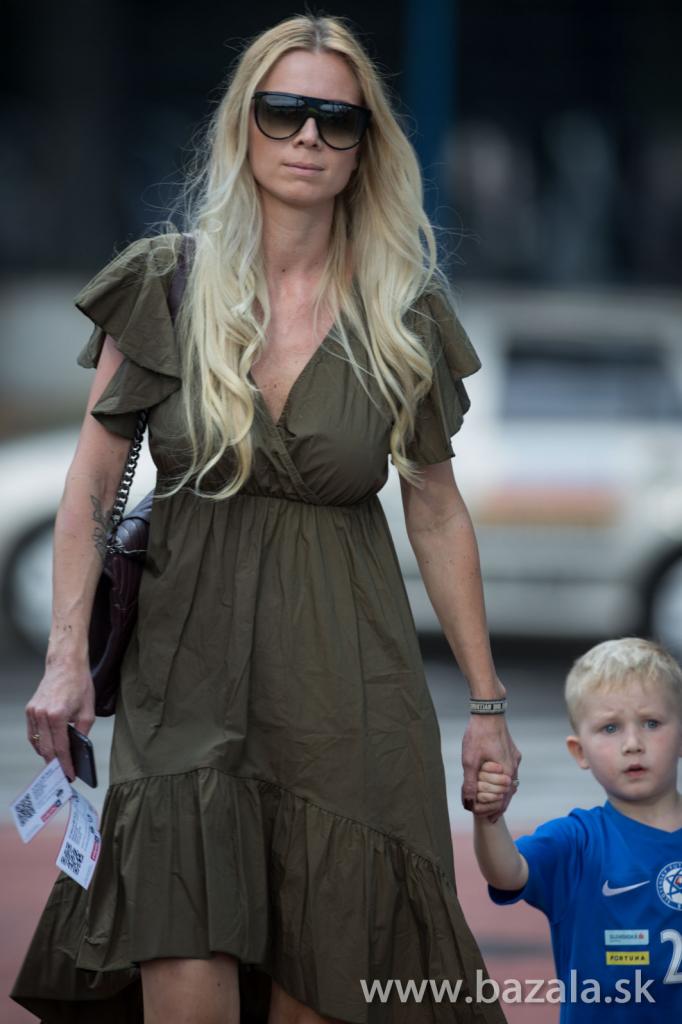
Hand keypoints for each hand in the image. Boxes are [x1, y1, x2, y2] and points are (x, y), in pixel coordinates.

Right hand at [25, 659, 94, 781]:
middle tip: (63, 774)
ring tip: (57, 764)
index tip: (70, 775)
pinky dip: (39, 743)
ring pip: (37, 743)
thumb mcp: (88, 711)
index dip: (65, 765)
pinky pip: (32, 734)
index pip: (61, 748)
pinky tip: (48, 748)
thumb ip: (83, 733)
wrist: (66, 665)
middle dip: (55, 764)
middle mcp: (42, 715)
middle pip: (46, 749)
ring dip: (46, 755)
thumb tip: (78, 750)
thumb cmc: (79, 685)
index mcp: (58, 715)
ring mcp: (33, 712)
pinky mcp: (30, 710)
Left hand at [461, 714, 520, 821]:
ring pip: (510, 783)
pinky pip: (509, 772)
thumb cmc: (478, 734)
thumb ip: (470, 783)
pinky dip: (502, 781)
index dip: (492, 811)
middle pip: (508, 794)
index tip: (483, 818)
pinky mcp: (512, 752)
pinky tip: (496, 784)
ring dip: (501, 794)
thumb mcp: (470, 760)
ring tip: (492, 804)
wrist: (488, 711)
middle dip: (498, 805)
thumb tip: (469, 803)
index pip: (502, 800)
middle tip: (488, 816)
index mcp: (506, 772)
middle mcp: (514, 767)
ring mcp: (514, 759)